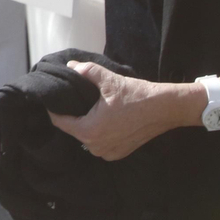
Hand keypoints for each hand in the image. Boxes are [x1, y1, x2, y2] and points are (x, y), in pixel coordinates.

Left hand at [48, 61, 195, 160]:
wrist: (165, 108)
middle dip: (71, 115)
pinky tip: (102, 119)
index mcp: (89, 131)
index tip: (54, 99)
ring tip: (87, 108)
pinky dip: (98, 132)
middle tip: (72, 100)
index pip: (60, 122)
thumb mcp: (108, 80)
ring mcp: (108, 153)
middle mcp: (96, 147)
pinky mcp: (119, 153)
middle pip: (73, 130)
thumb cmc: (136, 94)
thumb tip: (70, 66)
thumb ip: (86, 71)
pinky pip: (99, 143)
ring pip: (86, 137)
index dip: (54, 109)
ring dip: (85, 124)